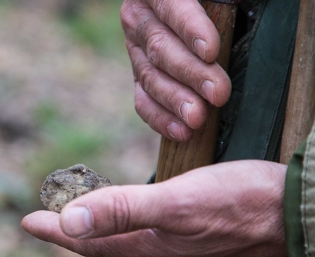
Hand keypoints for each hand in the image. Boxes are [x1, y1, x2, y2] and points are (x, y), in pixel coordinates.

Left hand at [22, 161, 286, 256]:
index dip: (55, 232)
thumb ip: (121, 209)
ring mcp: (182, 249)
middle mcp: (161, 253)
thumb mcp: (174, 202)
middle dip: (70, 237)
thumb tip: (68, 221)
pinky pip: (149, 240)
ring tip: (81, 224)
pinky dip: (129, 231)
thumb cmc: (240, 203)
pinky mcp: (200, 238)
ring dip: (98, 236)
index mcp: (149, 246)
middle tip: (46, 224)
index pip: (87, 243)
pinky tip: (136, 222)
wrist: (298, 215)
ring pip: (126, 247)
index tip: (27, 221)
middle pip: (103, 249)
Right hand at [121, 0, 231, 140]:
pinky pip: (143, 100)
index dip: (190, 29)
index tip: (211, 51)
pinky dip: (161, 118)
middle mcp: (138, 18)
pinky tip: (181, 132)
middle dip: (190, 73)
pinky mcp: (140, 76)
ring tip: (198, 119)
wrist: (193, 18)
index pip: (171, 7)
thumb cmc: (214, 3)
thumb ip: (220, 1)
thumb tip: (233, 6)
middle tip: (218, 94)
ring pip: (149, 77)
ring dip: (175, 101)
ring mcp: (135, 49)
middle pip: (160, 47)